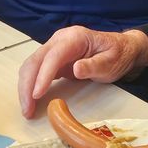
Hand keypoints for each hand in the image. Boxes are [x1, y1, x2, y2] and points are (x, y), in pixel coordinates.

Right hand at [17, 26, 147, 117]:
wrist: (122, 49)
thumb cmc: (118, 55)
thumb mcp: (111, 61)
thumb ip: (94, 65)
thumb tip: (76, 69)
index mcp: (74, 38)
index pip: (53, 56)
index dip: (43, 75)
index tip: (37, 95)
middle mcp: (60, 40)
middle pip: (35, 60)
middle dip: (27, 85)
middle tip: (27, 109)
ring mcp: (54, 48)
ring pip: (31, 65)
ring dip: (25, 87)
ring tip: (27, 109)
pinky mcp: (53, 59)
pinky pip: (36, 70)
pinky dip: (30, 85)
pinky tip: (30, 100)